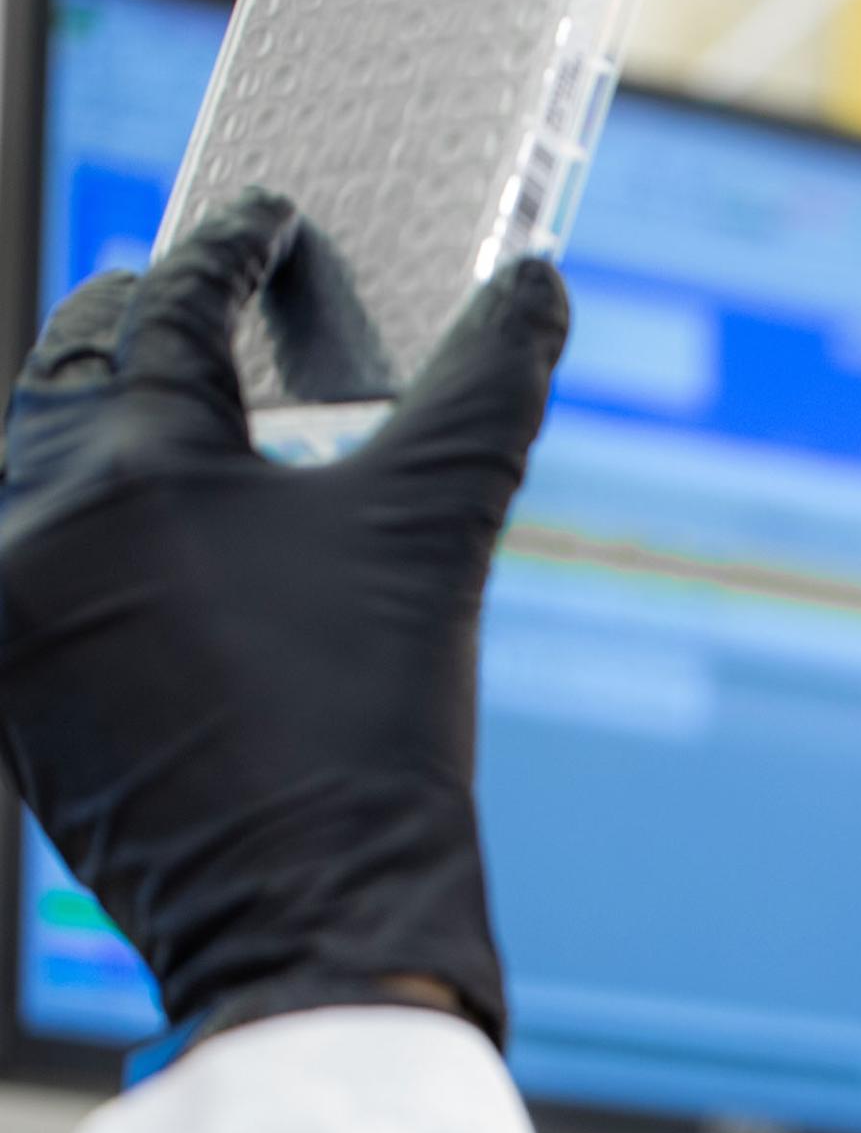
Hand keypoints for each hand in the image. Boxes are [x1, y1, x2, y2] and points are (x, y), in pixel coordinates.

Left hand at [0, 190, 569, 1050]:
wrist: (314, 912)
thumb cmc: (376, 723)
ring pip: (26, 463)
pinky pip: (24, 560)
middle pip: (68, 370)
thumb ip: (488, 389)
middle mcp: (39, 529)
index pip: (171, 309)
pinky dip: (75, 514)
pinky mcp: (12, 695)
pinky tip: (143, 529)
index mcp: (135, 471)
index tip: (265, 220)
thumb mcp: (438, 535)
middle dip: (133, 315)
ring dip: (92, 413)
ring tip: (169, 402)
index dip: (229, 249)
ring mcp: (10, 620)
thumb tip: (536, 283)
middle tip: (194, 289)